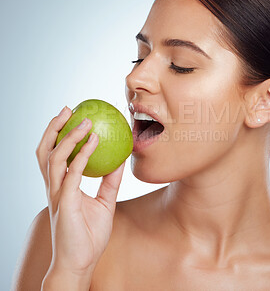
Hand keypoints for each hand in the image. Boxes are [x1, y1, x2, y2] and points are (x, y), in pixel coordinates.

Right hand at [35, 106, 124, 275]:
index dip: (59, 135)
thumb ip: (110, 181)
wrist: (81, 262)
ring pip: (54, 158)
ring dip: (69, 137)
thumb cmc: (89, 235)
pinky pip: (72, 174)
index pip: (55, 155)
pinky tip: (94, 142)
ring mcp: (58, 195)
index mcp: (62, 187)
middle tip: (68, 110)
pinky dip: (81, 156)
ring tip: (84, 122)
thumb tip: (121, 161)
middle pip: (46, 151)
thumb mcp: (105, 202)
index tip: (72, 117)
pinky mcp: (66, 204)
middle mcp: (55, 188)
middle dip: (54, 128)